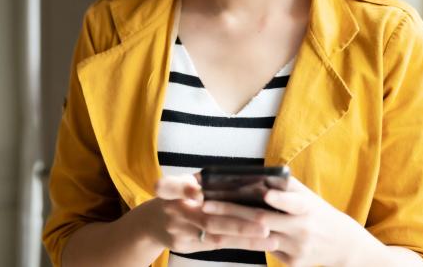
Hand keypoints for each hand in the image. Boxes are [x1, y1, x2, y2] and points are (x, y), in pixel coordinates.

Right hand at [138, 174, 273, 254]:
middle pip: (206, 219)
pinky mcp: (184, 246)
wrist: (152, 223)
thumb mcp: (180, 182)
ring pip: (215, 235)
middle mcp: (171, 211)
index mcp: (169, 190)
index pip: (170, 187)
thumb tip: (241, 176)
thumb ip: (201, 181)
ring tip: (270, 237)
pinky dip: (240, 244)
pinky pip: (216, 245)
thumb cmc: (176, 197)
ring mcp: (177, 231)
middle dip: (236, 222)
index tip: (197, 191)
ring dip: (244, 237)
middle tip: (263, 223)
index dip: (184, 189)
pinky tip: (260, 244)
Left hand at [200, 176, 375, 265]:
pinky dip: (244, 242)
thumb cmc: (316, 212)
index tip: (266, 195)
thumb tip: (254, 174)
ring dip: (231, 229)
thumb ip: (283, 186)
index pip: (294, 203)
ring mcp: (296, 248)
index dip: (281, 200)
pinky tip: (225, 236)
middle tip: (207, 204)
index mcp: (307, 207)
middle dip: (232, 211)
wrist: (342, 244)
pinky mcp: (292, 263)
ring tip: (207, 220)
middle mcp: (302, 228)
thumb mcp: (307, 195)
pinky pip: (263, 250)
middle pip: (263, 220)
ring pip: (258, 238)